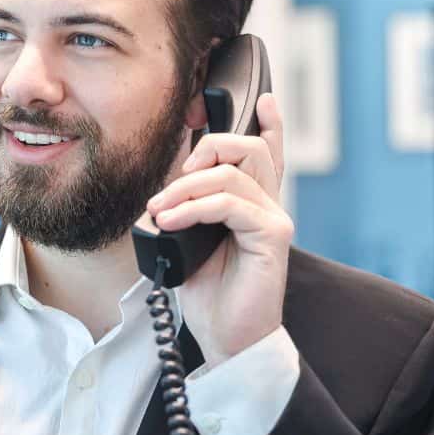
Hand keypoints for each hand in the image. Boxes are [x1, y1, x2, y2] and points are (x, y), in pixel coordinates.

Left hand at [145, 92, 292, 368]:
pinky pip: (231, 203)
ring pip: (232, 172)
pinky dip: (194, 208)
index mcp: (252, 202)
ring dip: (185, 187)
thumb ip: (186, 205)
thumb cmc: (208, 289)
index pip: (267, 153)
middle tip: (173, 181)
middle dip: (205, 149)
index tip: (265, 98)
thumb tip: (163, 188)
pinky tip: (171, 222)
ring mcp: (274, 218)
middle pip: (248, 147)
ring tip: (159, 211)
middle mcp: (269, 204)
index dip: (270, 123)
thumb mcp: (188, 237)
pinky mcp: (272, 236)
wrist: (226, 336)